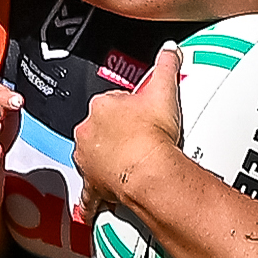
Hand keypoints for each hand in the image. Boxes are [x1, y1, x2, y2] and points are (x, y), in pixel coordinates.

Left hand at [70, 44, 183, 224]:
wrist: (149, 170)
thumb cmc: (153, 134)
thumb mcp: (163, 92)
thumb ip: (165, 66)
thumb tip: (170, 48)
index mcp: (101, 107)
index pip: (112, 102)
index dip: (129, 109)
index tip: (142, 117)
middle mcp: (88, 131)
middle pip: (100, 128)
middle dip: (115, 133)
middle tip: (139, 139)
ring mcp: (87, 159)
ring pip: (92, 155)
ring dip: (105, 158)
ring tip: (128, 161)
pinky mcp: (93, 184)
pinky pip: (89, 193)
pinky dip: (90, 201)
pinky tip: (92, 209)